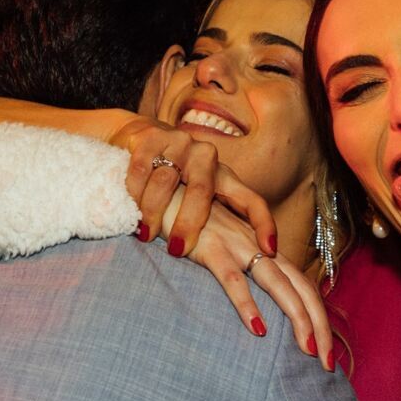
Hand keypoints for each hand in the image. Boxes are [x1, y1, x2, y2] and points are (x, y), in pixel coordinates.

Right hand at [112, 118, 277, 259]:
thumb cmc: (173, 179)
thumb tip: (242, 263)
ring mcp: (180, 144)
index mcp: (226, 176)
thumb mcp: (199, 198)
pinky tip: (130, 209)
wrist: (140, 137)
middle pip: (201, 192)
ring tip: (145, 235)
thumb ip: (218, 223)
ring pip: (165, 181)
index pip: (253, 200)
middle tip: (177, 250)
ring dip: (153, 211)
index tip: (269, 251)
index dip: (263, 224)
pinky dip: (134, 193)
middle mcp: (207, 157)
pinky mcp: (151, 137)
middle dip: (188, 224)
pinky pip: (141, 170)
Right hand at [168, 195, 332, 367]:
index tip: (326, 350)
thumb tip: (260, 306)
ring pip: (277, 284)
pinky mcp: (210, 248)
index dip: (319, 317)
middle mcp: (259, 247)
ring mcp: (236, 246)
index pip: (304, 286)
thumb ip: (247, 269)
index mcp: (266, 249)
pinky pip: (233, 280)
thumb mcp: (227, 247)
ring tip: (308, 349)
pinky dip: (247, 305)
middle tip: (328, 363)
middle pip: (301, 288)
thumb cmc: (196, 222)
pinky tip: (258, 329)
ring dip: (297, 318)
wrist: (168, 188)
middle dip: (319, 326)